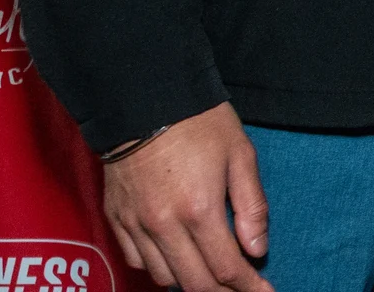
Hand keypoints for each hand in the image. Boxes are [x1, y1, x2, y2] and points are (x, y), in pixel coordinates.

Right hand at [103, 103, 272, 290]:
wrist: (143, 100)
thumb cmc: (199, 123)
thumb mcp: (240, 155)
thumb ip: (251, 207)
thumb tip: (257, 249)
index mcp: (199, 210)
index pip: (226, 268)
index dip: (248, 287)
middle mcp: (164, 226)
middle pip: (194, 283)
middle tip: (242, 289)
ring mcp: (136, 225)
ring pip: (164, 278)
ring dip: (190, 282)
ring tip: (212, 274)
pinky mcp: (116, 220)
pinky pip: (137, 261)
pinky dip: (159, 268)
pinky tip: (176, 257)